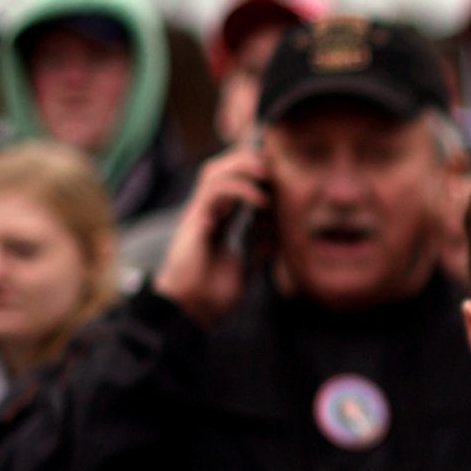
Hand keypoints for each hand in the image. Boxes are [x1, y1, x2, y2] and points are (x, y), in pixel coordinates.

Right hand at [157, 149, 271, 328]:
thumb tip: (279, 221)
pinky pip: (213, 192)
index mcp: (216, 219)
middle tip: (273, 165)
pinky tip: (260, 200)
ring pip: (213, 172)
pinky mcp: (193, 222)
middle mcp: (205, 212)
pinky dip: (239, 189)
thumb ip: (260, 242)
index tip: (278, 171)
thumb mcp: (248, 263)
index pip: (231, 181)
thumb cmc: (213, 293)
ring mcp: (197, 214)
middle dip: (246, 159)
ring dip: (243, 166)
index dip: (251, 169)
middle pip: (219, 168)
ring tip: (267, 174)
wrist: (191, 311)